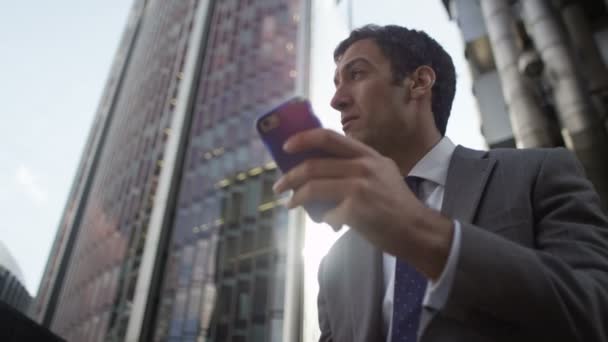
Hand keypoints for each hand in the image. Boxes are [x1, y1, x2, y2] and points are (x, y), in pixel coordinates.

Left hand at [272, 128, 452, 278]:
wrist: (417, 231)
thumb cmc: (396, 207)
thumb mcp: (382, 175)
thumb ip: (357, 168)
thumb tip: (318, 173)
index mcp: (369, 156)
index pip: (330, 137)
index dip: (304, 139)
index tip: (287, 146)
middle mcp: (364, 166)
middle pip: (314, 164)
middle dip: (290, 175)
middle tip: (279, 185)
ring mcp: (360, 186)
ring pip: (313, 187)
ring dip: (296, 196)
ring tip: (290, 204)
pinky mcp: (356, 208)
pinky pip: (326, 213)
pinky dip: (324, 219)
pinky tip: (329, 223)